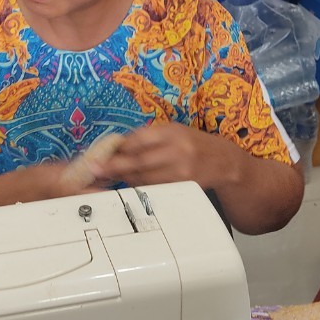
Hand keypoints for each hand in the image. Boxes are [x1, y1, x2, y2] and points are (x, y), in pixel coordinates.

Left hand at [88, 122, 234, 191]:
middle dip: (114, 166)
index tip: (102, 152)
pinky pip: (156, 188)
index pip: (139, 140)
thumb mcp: (174, 131)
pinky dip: (141, 186)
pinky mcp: (184, 186)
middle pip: (139, 161)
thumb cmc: (194, 143)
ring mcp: (182, 170)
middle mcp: (177, 150)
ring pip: (145, 178)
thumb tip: (119, 146)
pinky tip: (132, 184)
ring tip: (110, 177)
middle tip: (95, 169)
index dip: (119, 148)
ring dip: (126, 178)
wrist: (224, 161)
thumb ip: (149, 137)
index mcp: (172, 131)